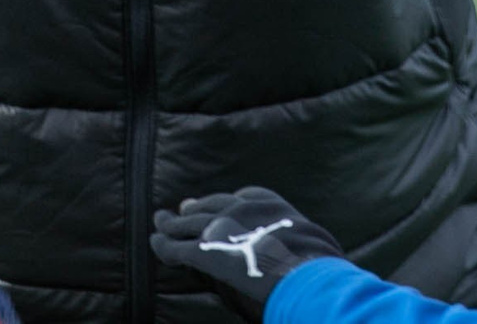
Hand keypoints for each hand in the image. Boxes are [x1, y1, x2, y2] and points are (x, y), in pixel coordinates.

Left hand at [149, 187, 343, 320]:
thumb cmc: (320, 268)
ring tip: (160, 223)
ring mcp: (221, 227)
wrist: (306, 279)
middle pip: (212, 205)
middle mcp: (243, 209)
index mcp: (270, 206)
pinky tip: (156, 243)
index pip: (244, 198)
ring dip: (172, 223)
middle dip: (196, 207)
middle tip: (183, 208)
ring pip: (189, 222)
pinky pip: (176, 246)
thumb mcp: (314, 243)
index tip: (221, 207)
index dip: (229, 204)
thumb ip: (297, 238)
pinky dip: (163, 244)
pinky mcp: (205, 251)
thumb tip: (307, 247)